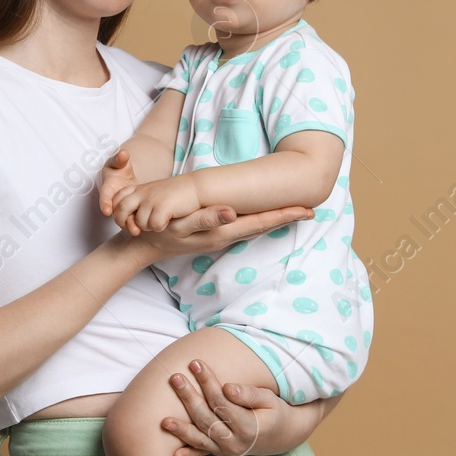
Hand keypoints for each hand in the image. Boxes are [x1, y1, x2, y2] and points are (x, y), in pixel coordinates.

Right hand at [97, 148, 139, 223]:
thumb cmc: (118, 166)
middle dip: (119, 219)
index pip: (104, 196)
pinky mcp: (129, 209)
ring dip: (129, 224)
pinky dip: (136, 223)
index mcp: (108, 187)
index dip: (105, 203)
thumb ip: (120, 158)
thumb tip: (123, 153)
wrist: (123, 174)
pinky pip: (131, 218)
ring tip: (136, 231)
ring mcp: (120, 206)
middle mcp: (112, 199)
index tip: (106, 211)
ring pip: (123, 217)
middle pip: (114, 211)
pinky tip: (146, 227)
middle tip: (126, 226)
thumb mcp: (119, 161)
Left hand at [108, 175, 202, 235]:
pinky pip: (153, 226)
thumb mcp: (155, 193)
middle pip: (120, 211)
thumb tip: (130, 219)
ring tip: (160, 221)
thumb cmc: (177, 193)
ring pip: (139, 223)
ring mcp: (151, 200)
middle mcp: (142, 193)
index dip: (118, 212)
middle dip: (124, 223)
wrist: (197, 187)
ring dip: (148, 226)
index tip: (127, 219)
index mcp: (139, 188)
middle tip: (135, 230)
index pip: (116, 199)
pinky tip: (169, 221)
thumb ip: (141, 202)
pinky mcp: (161, 207)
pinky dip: (160, 227)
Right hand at [129, 203, 312, 260]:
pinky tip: (264, 216)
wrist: (144, 246)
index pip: (260, 223)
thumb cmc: (158, 233)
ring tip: (295, 211)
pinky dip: (259, 221)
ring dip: (275, 219)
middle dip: (286, 217)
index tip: (306, 210)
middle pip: (263, 226)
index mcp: (221, 232)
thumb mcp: (179, 225)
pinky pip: (244, 227)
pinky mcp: (215, 233)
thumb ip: (205, 218)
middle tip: (311, 209)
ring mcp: (221, 235)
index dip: (284, 216)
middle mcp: (226, 235)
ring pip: (255, 227)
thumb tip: (232, 213)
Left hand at [160, 358, 332, 455]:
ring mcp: (227, 450)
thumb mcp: (270, 400)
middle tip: (175, 377)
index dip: (208, 383)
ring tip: (163, 420)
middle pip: (207, 417)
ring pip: (200, 437)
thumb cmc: (275, 412)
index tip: (195, 364)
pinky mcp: (221, 453)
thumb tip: (227, 388)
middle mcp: (235, 442)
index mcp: (248, 427)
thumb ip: (249, 394)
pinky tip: (174, 455)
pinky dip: (188, 454)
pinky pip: (202, 453)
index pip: (222, 401)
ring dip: (181, 429)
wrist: (283, 436)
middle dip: (189, 397)